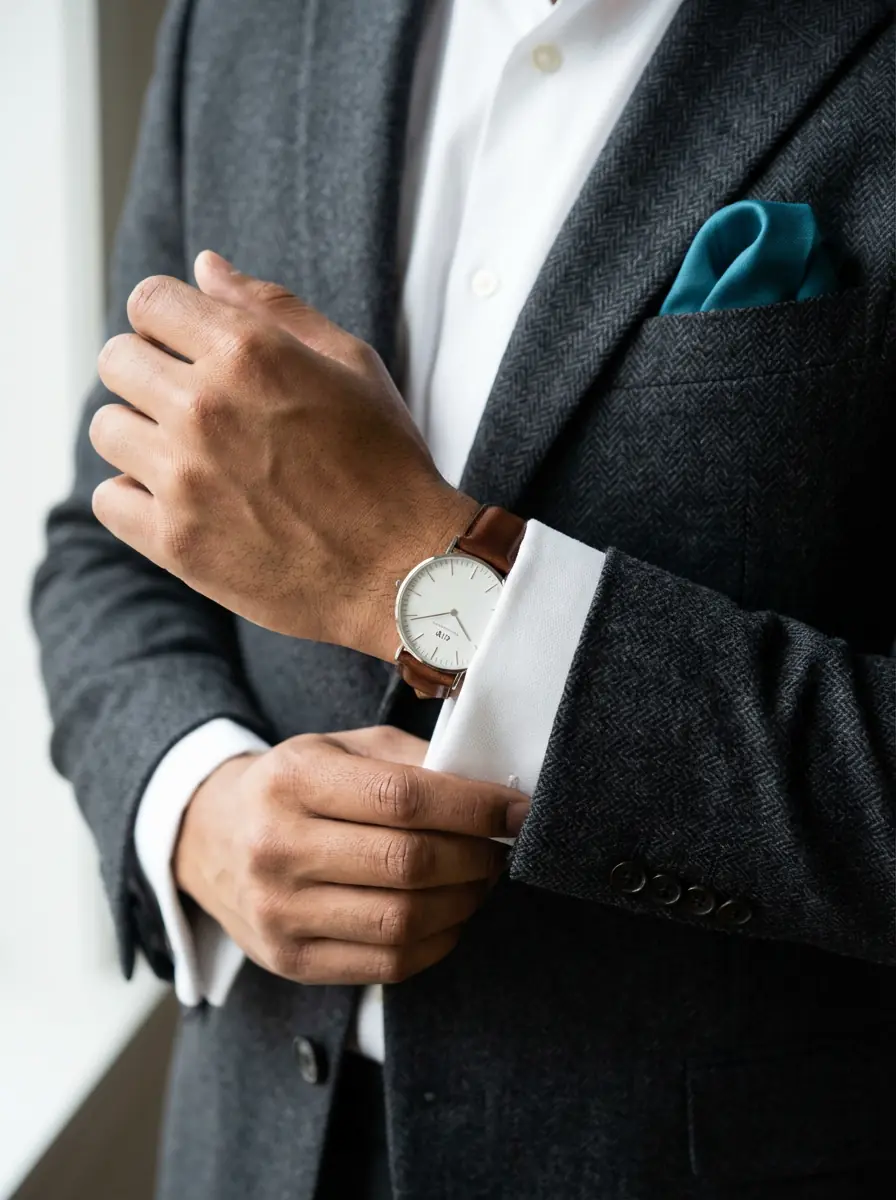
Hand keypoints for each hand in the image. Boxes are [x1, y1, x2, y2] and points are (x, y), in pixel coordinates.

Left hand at [89, 251, 479, 660]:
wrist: (404, 568)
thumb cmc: (386, 463)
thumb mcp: (351, 365)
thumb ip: (273, 308)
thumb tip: (204, 265)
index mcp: (248, 352)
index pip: (149, 301)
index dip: (168, 322)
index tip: (189, 350)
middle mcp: (205, 407)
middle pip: (117, 360)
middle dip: (150, 374)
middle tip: (195, 409)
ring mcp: (184, 477)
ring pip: (108, 429)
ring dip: (143, 437)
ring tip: (194, 460)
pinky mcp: (174, 540)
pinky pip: (109, 499)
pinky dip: (138, 499)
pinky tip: (184, 503)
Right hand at [174, 725, 529, 984]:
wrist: (210, 837)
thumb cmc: (292, 787)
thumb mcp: (339, 750)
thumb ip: (409, 760)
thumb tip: (488, 787)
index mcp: (293, 781)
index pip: (404, 798)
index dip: (474, 808)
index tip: (516, 810)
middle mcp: (277, 848)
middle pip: (408, 864)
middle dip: (476, 856)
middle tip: (501, 846)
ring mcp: (279, 912)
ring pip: (402, 921)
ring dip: (464, 902)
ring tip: (480, 879)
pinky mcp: (290, 960)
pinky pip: (387, 965)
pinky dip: (437, 942)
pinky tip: (449, 914)